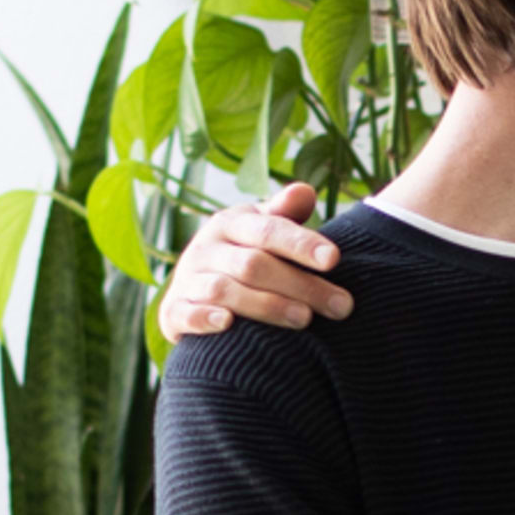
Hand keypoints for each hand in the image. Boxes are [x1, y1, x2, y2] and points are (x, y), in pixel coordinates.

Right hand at [163, 184, 350, 338]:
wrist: (192, 290)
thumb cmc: (243, 255)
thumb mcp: (262, 230)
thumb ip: (285, 214)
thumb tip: (305, 191)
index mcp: (231, 223)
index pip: (268, 230)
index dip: (300, 243)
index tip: (334, 259)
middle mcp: (206, 247)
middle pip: (254, 264)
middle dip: (300, 285)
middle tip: (341, 306)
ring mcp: (187, 279)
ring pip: (224, 289)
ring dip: (266, 305)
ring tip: (305, 320)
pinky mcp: (172, 311)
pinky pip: (185, 313)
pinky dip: (204, 318)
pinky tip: (228, 324)